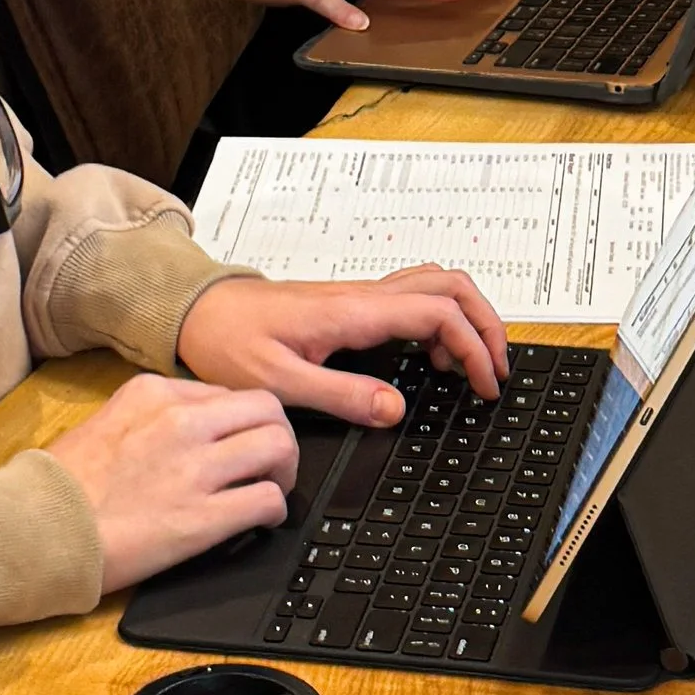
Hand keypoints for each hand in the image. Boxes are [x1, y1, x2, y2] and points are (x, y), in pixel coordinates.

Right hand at [43, 369, 298, 592]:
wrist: (36, 530)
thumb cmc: (58, 487)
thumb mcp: (104, 424)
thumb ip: (150, 418)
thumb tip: (190, 429)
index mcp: (153, 394)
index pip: (226, 392)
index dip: (241, 421)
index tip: (238, 441)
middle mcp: (180, 421)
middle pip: (267, 409)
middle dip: (277, 435)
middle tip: (271, 463)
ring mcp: (194, 468)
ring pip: (280, 446)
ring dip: (284, 471)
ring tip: (271, 489)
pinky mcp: (202, 517)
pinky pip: (268, 500)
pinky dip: (274, 512)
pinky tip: (261, 522)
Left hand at [179, 269, 508, 424]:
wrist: (199, 311)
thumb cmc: (230, 341)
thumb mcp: (280, 382)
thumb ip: (340, 396)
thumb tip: (395, 408)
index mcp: (353, 312)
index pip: (439, 313)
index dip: (474, 348)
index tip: (484, 385)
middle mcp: (364, 295)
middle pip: (452, 285)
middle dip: (487, 324)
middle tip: (495, 372)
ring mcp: (362, 295)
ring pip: (438, 285)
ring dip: (467, 319)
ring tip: (470, 368)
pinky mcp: (354, 303)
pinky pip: (415, 298)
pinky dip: (441, 322)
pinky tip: (431, 359)